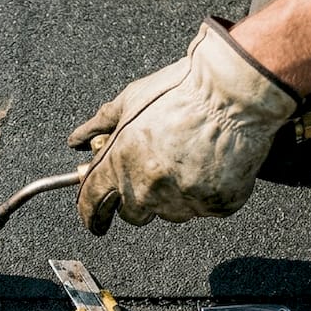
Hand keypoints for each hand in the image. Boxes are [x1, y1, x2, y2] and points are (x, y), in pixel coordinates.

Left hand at [68, 18, 298, 233]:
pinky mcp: (216, 204)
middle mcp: (148, 190)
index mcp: (120, 165)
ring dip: (174, 195)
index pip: (92, 203)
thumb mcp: (131, 99)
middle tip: (156, 169)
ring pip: (171, 212)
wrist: (234, 91)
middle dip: (138, 198)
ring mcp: (184, 201)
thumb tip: (76, 139)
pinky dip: (208, 191)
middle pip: (133, 214)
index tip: (95, 220)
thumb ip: (100, 124)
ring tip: (189, 158)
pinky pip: (206, 207)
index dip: (91, 214)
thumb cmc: (182, 89)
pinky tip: (212, 163)